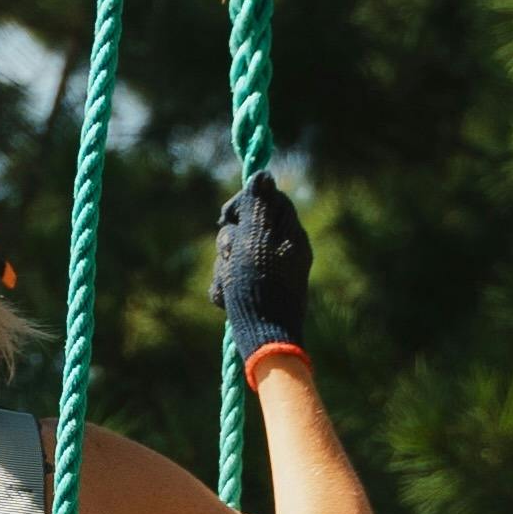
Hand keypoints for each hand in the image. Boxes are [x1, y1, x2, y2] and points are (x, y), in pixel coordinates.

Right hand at [214, 175, 313, 375]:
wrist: (264, 339)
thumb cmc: (261, 288)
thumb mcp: (255, 241)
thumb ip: (257, 208)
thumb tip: (263, 174)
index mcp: (289, 232)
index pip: (266, 198)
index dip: (242, 203)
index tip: (224, 217)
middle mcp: (282, 248)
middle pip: (245, 226)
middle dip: (229, 241)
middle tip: (229, 258)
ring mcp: (270, 270)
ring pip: (234, 253)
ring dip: (224, 267)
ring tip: (228, 285)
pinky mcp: (257, 289)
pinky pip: (233, 276)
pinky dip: (226, 284)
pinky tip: (226, 299)